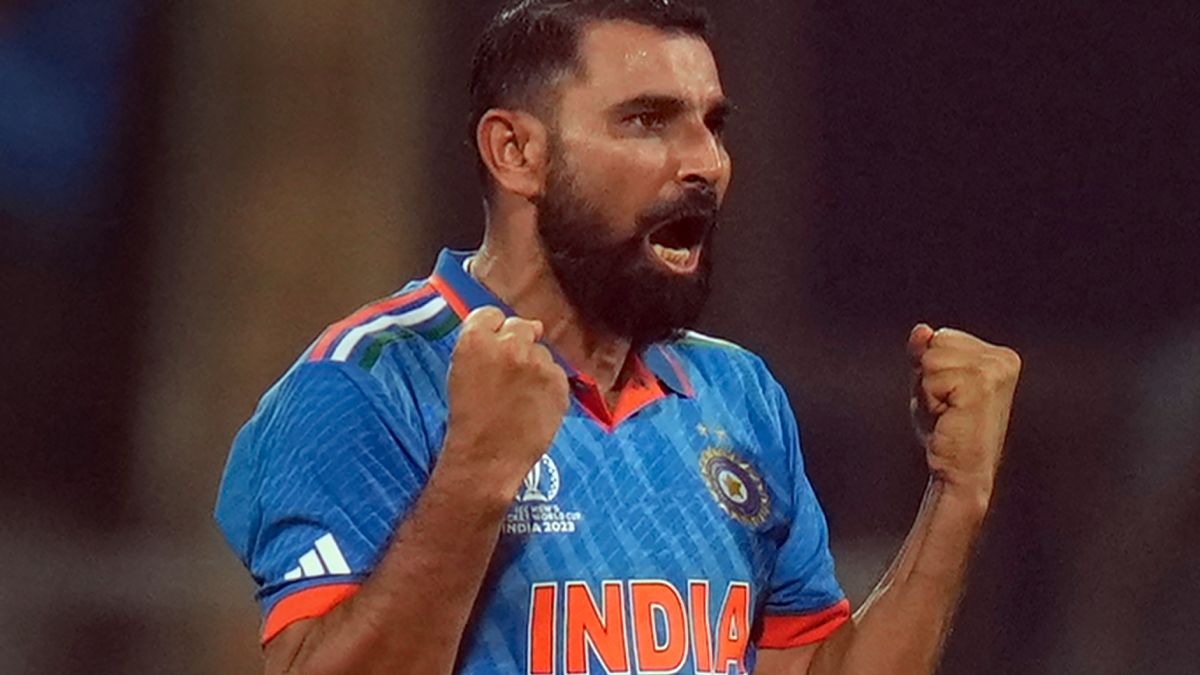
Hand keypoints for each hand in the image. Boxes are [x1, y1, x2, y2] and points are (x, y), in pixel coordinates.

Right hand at [441, 307, 570, 501]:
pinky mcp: (558, 382)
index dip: (494, 330)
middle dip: (518, 343)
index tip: (494, 346)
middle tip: (511, 373)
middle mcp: (509, 345)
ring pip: (541, 352)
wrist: (487, 457)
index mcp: (475, 341)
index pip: (491, 314)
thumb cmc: (469, 420)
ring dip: (535, 367)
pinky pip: (556, 373)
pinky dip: (548, 387)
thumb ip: (483, 346)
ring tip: (520, 397)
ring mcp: (537, 362)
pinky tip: (534, 406)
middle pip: (521, 326)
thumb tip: (522, 329)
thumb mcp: (461, 374)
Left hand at [908, 324, 1021, 502]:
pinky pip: (931, 376)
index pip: (940, 337)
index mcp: (998, 356)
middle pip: (936, 342)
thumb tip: (922, 329)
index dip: (931, 369)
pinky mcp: (982, 384)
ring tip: (947, 414)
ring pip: (931, 358)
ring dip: (928, 390)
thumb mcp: (929, 384)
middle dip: (928, 377)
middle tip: (946, 409)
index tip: (948, 398)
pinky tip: (948, 418)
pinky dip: (929, 399)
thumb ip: (923, 353)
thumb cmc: (946, 431)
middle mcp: (1004, 359)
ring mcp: (996, 370)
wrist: (960, 472)